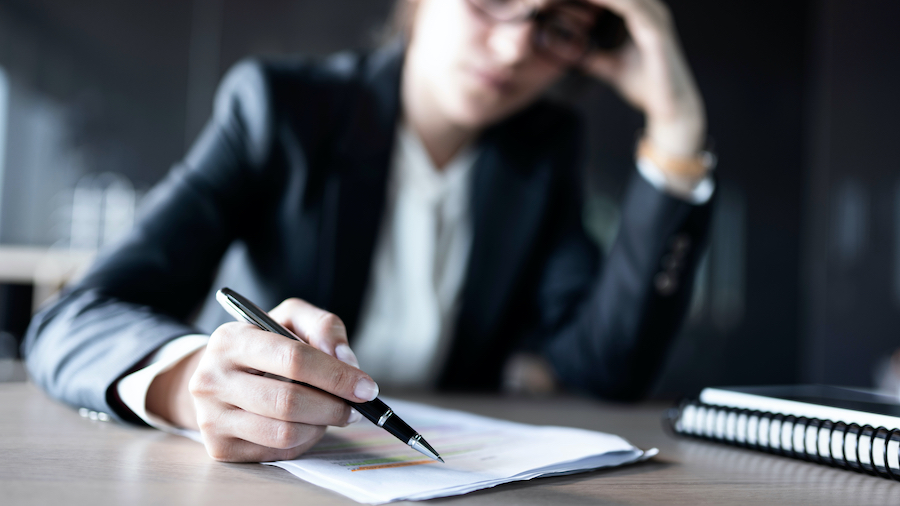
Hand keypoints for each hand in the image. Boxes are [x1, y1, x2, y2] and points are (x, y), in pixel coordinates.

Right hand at [146, 298, 376, 461]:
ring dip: (320, 426)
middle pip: (289, 402)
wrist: (219, 376)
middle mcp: (212, 379)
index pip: (293, 359)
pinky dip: (302, 441)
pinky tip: (305, 425)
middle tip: (355, 408)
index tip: (366, 388)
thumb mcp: (291, 320)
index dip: (336, 375)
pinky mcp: (219, 448)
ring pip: (284, 433)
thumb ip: (323, 326)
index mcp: (231, 339)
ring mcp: (211, 417)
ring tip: (328, 413)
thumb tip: (346, 359)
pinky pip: (276, 452)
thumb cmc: (265, 346)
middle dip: (333, 407)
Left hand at [581, 0, 705, 157]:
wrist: (671, 107)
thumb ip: (594, 57)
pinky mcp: (655, 29)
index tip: (553, 0)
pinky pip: (628, 5)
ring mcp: (655, 16)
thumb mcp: (612, 67)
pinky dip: (604, 1)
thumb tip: (573, 55)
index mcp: (641, 14)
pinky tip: (586, 1)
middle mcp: (650, 9)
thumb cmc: (646, 87)